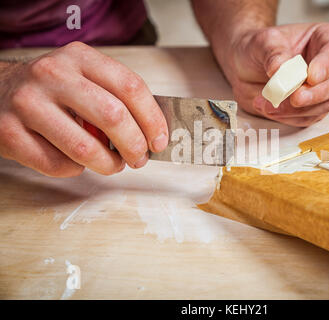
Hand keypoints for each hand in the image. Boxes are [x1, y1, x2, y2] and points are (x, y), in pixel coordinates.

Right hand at [0, 41, 167, 176]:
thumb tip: (152, 133)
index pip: (130, 86)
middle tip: (139, 158)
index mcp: (79, 58)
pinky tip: (76, 161)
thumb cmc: (52, 91)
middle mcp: (53, 76)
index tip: (160, 140)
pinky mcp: (10, 133)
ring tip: (112, 164)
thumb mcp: (83, 78)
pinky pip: (58, 165)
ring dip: (108, 165)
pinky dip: (76, 170)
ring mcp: (28, 104)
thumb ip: (115, 98)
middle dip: (135, 146)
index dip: (152, 119)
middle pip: (113, 116)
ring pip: (85, 148)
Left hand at [225, 23, 328, 126]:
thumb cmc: (258, 48)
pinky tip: (269, 109)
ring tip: (267, 105)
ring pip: (325, 105)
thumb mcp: (261, 42)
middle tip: (295, 99)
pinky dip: (289, 117)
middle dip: (317, 94)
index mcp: (326, 38)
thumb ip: (273, 52)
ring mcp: (325, 88)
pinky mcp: (312, 108)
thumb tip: (280, 68)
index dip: (327, 66)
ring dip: (297, 110)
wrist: (245, 67)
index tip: (311, 77)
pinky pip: (308, 118)